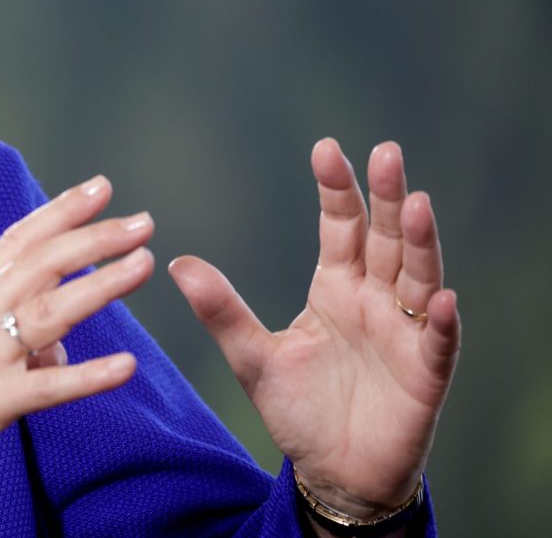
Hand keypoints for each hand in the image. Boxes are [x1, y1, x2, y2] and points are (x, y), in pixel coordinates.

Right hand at [0, 176, 154, 535]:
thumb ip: (13, 343)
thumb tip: (59, 352)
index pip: (19, 241)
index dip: (60, 211)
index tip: (101, 186)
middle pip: (41, 263)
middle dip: (95, 237)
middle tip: (143, 220)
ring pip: (48, 312)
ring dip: (100, 286)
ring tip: (144, 264)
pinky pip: (45, 388)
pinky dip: (87, 376)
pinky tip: (127, 367)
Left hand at [168, 139, 460, 517]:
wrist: (333, 472)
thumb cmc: (299, 410)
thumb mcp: (252, 358)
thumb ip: (221, 311)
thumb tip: (177, 262)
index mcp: (336, 289)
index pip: (341, 228)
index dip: (336, 190)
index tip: (325, 148)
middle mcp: (375, 301)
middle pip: (385, 239)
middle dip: (386, 196)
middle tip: (385, 151)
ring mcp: (405, 335)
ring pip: (417, 278)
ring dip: (419, 243)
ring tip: (416, 205)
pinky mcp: (425, 375)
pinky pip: (439, 343)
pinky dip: (443, 321)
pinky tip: (442, 299)